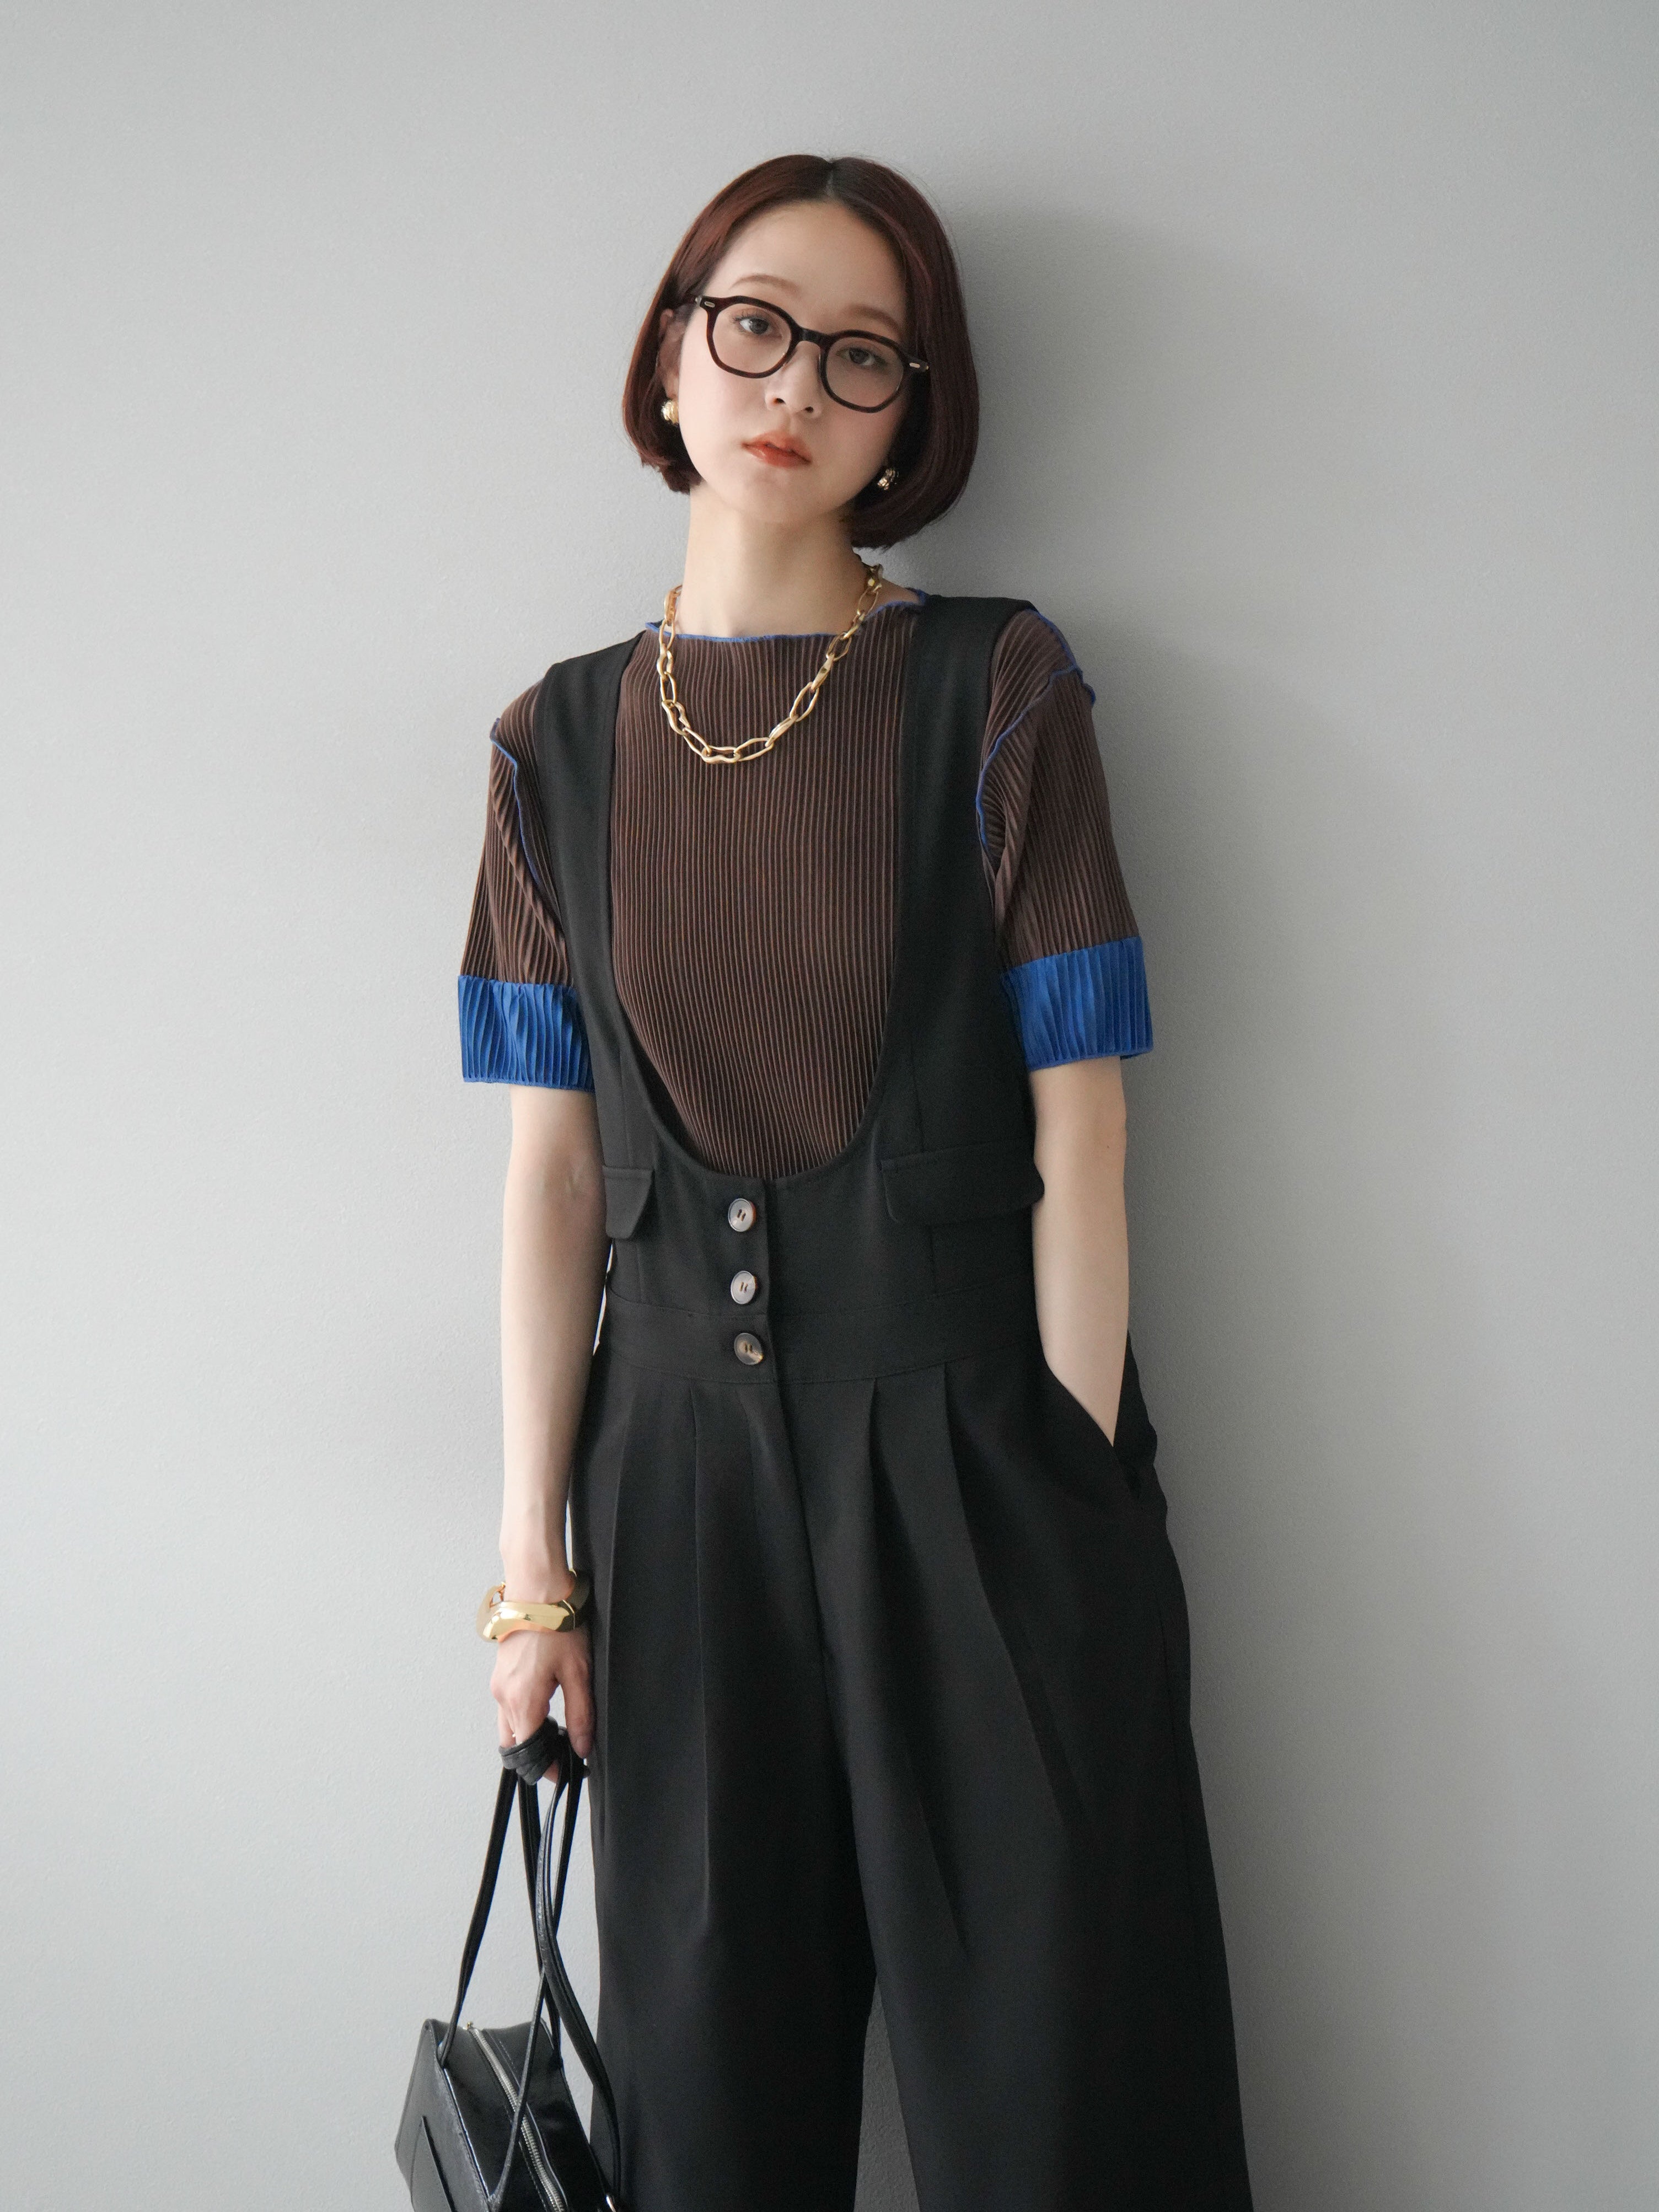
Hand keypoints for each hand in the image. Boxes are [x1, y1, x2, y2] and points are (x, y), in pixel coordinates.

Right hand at [491, 1618, 594, 1761]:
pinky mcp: (501, 1674)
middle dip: (535, 1754)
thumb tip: (582, 1747)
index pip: (529, 1753)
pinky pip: (508, 1706)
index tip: (565, 1770)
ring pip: (509, 1726)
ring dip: (530, 1733)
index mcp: (522, 1701)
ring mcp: (499, 1684)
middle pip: (514, 1744)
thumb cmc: (558, 1625)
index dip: (547, 1767)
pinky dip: (524, 1715)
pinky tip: (547, 1702)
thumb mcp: (578, 1673)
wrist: (537, 1590)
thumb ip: (580, 1714)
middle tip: (562, 1751)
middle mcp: (504, 1697)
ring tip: (559, 1726)